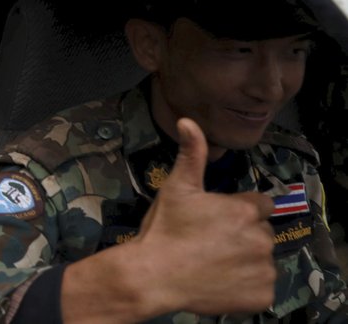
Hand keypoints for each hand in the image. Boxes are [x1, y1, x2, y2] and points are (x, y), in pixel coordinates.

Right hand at [135, 118, 276, 315]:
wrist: (155, 276)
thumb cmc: (165, 229)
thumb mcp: (177, 188)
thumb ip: (191, 154)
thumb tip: (188, 121)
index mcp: (245, 210)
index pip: (261, 205)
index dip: (241, 210)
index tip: (219, 219)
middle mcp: (261, 238)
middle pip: (261, 232)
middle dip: (244, 235)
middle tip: (211, 242)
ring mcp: (264, 270)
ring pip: (262, 260)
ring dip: (246, 260)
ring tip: (214, 264)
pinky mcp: (262, 296)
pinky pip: (262, 288)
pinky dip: (248, 287)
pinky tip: (222, 282)